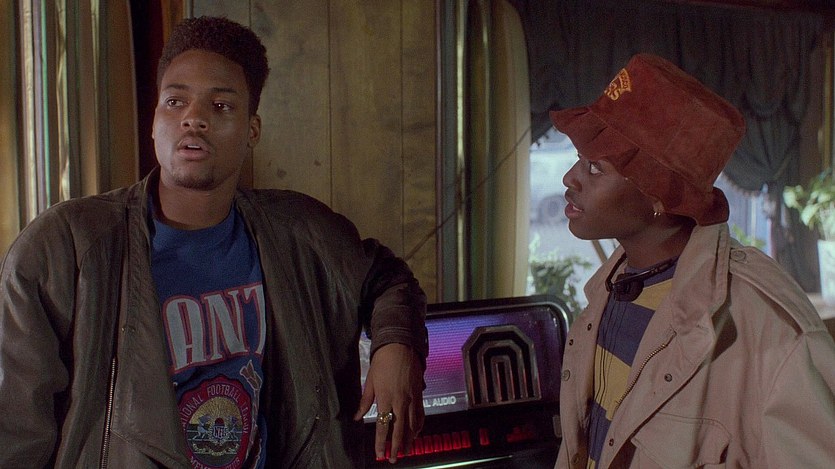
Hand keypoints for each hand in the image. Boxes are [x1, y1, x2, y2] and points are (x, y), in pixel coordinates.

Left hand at [353, 343, 424, 462]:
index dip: (381, 443)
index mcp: (385, 398)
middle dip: (396, 447)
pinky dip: (419, 426)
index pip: (383, 426)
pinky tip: (416, 433)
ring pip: (412, 425)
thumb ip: (365, 401)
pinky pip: (420, 414)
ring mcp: (412, 398)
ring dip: (409, 440)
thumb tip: (357, 416)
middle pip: (399, 430)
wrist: (401, 345)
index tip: (379, 454)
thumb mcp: (370, 380)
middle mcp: (400, 401)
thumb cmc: (383, 361)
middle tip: (394, 459)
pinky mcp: (419, 394)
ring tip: (405, 451)